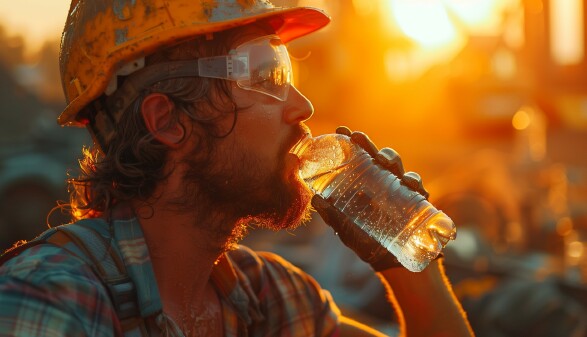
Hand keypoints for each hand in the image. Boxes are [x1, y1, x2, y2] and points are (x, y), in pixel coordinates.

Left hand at [311, 126, 430, 270]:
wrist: (393, 266)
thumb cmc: (368, 245)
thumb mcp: (347, 231)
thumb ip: (333, 216)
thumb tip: (314, 198)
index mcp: (368, 185)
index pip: (360, 159)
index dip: (353, 144)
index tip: (341, 130)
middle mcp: (385, 184)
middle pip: (378, 158)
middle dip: (369, 145)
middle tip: (357, 137)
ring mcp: (402, 192)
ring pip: (398, 168)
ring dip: (391, 159)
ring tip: (382, 160)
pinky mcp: (418, 204)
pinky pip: (418, 188)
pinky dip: (414, 183)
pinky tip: (409, 183)